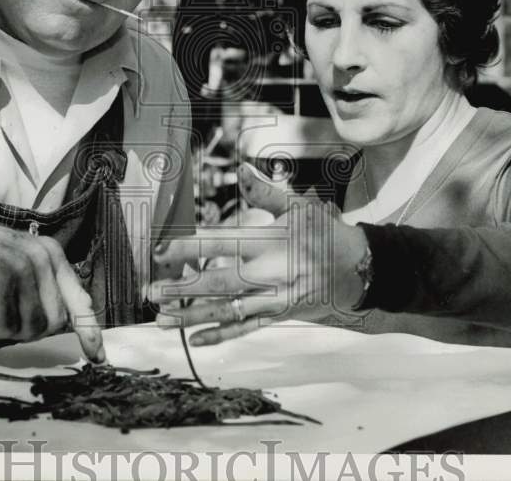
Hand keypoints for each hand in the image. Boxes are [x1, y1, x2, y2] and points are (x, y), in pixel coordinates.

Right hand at [0, 207, 103, 361]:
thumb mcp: (12, 259)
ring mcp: (21, 270)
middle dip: (26, 328)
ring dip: (2, 329)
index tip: (98, 356)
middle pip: (54, 323)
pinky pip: (2, 331)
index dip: (89, 331)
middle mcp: (42, 258)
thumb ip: (39, 283)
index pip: (79, 298)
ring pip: (30, 329)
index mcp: (49, 252)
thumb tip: (61, 323)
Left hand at [147, 165, 367, 345]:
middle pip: (220, 283)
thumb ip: (265, 193)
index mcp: (272, 241)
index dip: (191, 246)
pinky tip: (196, 340)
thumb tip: (242, 170)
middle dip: (183, 288)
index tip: (162, 248)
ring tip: (163, 318)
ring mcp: (276, 297)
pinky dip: (221, 335)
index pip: (223, 243)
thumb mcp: (298, 207)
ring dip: (193, 316)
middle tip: (151, 289)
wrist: (359, 267)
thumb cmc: (325, 232)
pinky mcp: (280, 314)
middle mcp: (272, 272)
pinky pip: (247, 328)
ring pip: (229, 310)